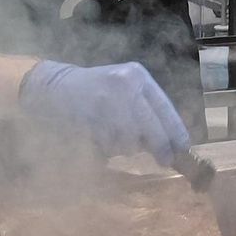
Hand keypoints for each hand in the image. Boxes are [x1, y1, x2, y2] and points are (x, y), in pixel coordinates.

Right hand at [18, 61, 189, 165]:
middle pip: (151, 128)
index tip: (182, 149)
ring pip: (130, 141)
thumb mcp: (124, 88)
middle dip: (159, 147)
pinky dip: (107, 149)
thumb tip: (173, 142)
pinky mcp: (88, 120)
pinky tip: (98, 136)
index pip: (164, 108)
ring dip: (126, 147)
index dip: (175, 132)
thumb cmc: (95, 90)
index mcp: (136, 76)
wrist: (54, 88)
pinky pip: (108, 146)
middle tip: (164, 160)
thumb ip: (146, 109)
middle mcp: (123, 86)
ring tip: (112, 134)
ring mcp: (105, 103)